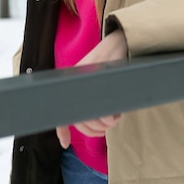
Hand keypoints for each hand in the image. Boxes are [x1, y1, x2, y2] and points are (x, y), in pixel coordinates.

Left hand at [56, 29, 127, 148]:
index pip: (63, 111)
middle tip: (110, 123)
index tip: (64, 144)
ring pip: (91, 115)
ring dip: (106, 122)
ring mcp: (88, 78)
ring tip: (116, 115)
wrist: (122, 40)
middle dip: (95, 128)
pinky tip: (112, 116)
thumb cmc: (113, 63)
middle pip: (80, 119)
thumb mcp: (100, 79)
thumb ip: (94, 97)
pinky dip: (106, 115)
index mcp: (73, 83)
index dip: (62, 130)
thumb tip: (99, 119)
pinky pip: (101, 103)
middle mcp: (76, 81)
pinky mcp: (101, 75)